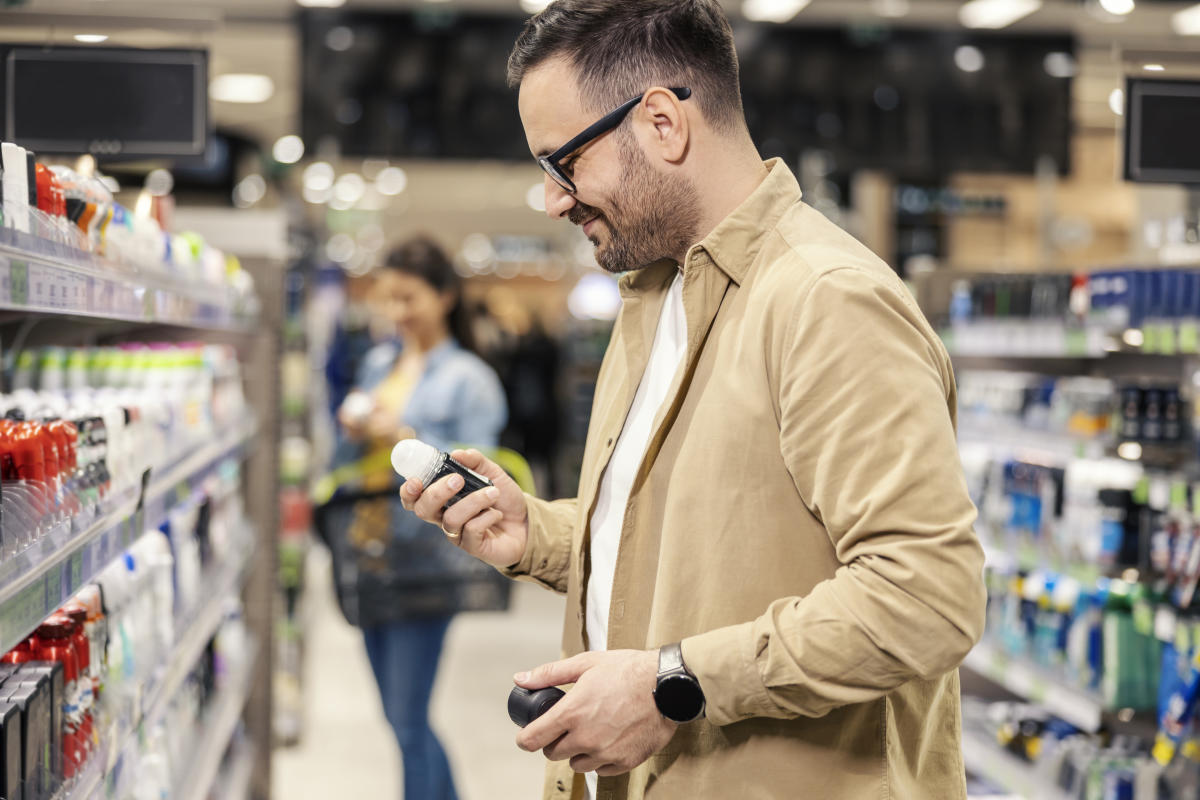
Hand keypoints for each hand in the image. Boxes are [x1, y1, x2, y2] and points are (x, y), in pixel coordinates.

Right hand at [400, 448, 528, 567]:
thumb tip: (457, 453)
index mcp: (443, 500)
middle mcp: (445, 518)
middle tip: (457, 480)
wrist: (527, 521)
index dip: (408, 492)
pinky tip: (497, 514)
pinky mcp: (472, 546)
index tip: (415, 481)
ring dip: (473, 502)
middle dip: (437, 492)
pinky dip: (486, 517)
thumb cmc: (504, 499)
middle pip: (423, 510)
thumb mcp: (492, 473)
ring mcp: (457, 534)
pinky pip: (471, 530)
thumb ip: (475, 461)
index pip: (415, 498)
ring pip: (451, 518)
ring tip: (493, 493)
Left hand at [513, 650, 675, 775]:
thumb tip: (521, 679)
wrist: (667, 686)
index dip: (525, 738)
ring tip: (592, 730)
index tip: (528, 735)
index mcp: (572, 713)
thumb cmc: (629, 671)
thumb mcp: (586, 663)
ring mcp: (605, 753)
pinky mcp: (624, 762)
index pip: (532, 739)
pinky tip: (609, 739)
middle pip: (552, 754)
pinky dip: (600, 759)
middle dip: (554, 741)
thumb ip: (550, 674)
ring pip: (576, 764)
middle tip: (567, 725)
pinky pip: (600, 770)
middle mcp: (586, 737)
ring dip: (577, 751)